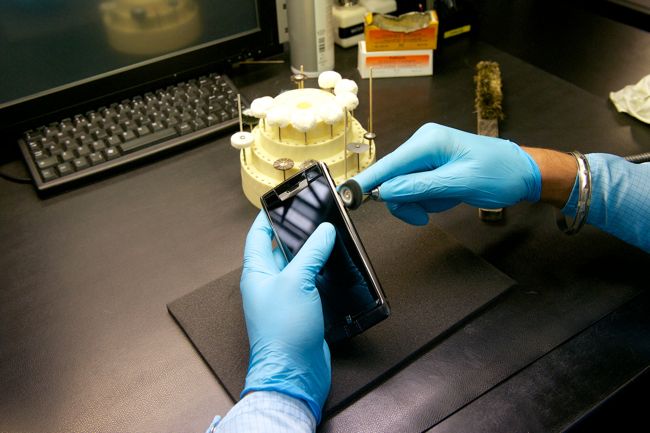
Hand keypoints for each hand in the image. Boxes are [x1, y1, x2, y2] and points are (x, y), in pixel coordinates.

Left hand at [240, 211, 335, 422]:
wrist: (293, 372)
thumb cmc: (283, 329)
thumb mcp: (296, 281)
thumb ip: (310, 253)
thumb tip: (324, 231)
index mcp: (256, 272)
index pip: (258, 235)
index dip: (268, 217)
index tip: (282, 201)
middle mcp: (268, 283)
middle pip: (280, 249)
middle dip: (297, 233)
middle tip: (315, 216)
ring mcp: (284, 298)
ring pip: (298, 267)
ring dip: (312, 253)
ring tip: (330, 236)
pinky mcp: (301, 311)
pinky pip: (309, 284)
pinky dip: (321, 274)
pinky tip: (335, 266)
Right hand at [353, 123, 541, 224]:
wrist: (522, 173)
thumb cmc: (499, 173)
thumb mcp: (461, 183)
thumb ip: (421, 187)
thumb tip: (386, 191)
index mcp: (429, 141)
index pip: (389, 164)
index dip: (368, 181)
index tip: (347, 195)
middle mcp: (423, 144)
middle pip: (393, 178)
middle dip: (405, 200)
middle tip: (422, 216)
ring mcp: (426, 155)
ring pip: (402, 187)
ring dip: (420, 201)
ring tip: (445, 202)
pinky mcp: (430, 166)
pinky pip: (415, 188)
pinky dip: (427, 199)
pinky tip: (447, 197)